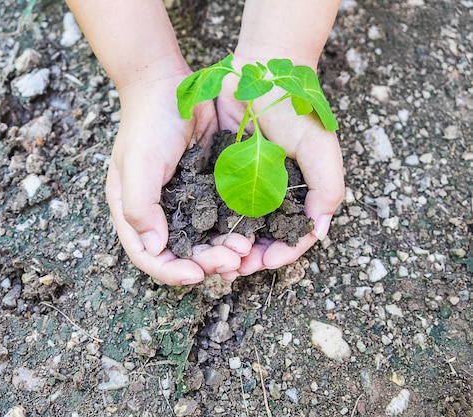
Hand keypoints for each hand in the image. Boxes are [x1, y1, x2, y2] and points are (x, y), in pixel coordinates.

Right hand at [106, 74, 252, 284]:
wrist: (170, 84)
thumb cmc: (148, 123)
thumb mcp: (137, 164)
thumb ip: (139, 206)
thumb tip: (156, 248)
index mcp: (133, 211)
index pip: (148, 255)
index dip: (170, 271)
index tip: (196, 274)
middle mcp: (158, 212)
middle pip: (180, 253)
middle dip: (205, 261)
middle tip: (232, 259)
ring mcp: (184, 201)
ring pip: (203, 240)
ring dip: (223, 249)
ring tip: (244, 249)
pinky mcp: (206, 189)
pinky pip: (220, 217)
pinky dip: (233, 229)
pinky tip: (250, 234)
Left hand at [216, 57, 344, 273]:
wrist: (260, 75)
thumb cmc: (296, 110)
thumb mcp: (319, 148)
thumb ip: (327, 188)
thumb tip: (320, 231)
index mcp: (297, 193)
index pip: (293, 234)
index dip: (282, 252)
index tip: (267, 261)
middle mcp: (271, 194)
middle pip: (262, 238)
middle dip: (250, 257)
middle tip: (235, 268)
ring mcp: (245, 186)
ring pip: (237, 228)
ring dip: (228, 246)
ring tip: (218, 260)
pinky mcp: (220, 175)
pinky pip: (214, 205)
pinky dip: (210, 224)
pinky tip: (201, 236)